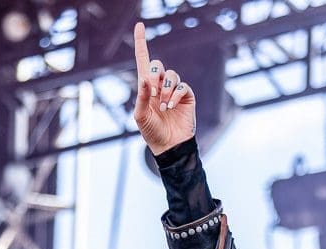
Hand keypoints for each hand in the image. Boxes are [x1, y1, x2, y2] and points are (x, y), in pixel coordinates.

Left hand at [133, 21, 195, 155]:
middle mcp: (160, 86)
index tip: (139, 26)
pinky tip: (171, 106)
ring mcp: (174, 90)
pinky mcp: (186, 96)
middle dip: (155, 76)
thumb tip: (145, 78)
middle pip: (158, 65)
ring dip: (166, 89)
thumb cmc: (152, 132)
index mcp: (146, 87)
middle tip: (154, 93)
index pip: (143, 60)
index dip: (141, 43)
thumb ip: (142, 96)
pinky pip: (182, 86)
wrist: (169, 146)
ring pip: (171, 75)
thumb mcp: (141, 115)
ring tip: (164, 106)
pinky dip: (176, 95)